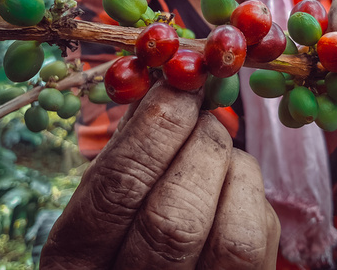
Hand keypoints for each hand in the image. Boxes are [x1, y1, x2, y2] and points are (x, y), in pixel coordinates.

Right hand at [40, 80, 279, 268]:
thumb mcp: (99, 199)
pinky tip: (231, 182)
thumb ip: (124, 150)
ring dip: (231, 169)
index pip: (115, 191)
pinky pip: (260, 238)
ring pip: (233, 239)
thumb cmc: (118, 231)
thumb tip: (162, 86)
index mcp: (76, 262)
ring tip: (215, 146)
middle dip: (198, 145)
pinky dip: (251, 191)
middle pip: (176, 220)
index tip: (175, 85)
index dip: (151, 130)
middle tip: (201, 109)